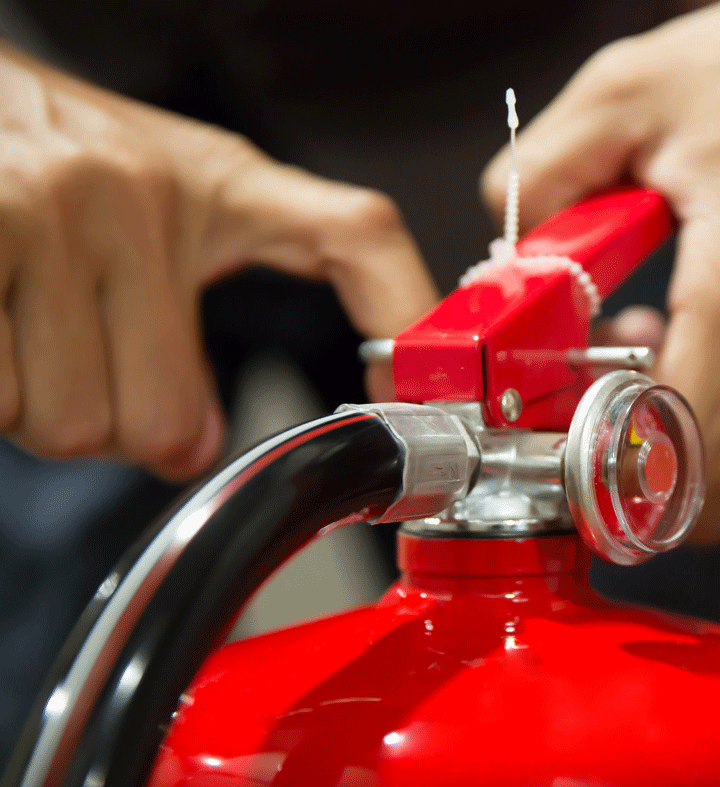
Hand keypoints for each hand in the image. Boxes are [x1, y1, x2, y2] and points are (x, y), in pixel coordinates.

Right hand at [0, 44, 436, 479]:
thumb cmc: (57, 155)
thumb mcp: (172, 200)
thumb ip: (201, 315)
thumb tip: (188, 448)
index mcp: (220, 182)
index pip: (356, 237)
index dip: (406, 314)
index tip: (430, 392)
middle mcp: (141, 191)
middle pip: (161, 426)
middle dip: (116, 420)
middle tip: (84, 350)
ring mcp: (51, 209)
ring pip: (70, 426)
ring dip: (41, 407)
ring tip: (29, 324)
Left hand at [484, 0, 719, 541]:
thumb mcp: (632, 88)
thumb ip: (544, 172)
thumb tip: (506, 251)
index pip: (666, 438)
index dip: (594, 457)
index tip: (556, 426)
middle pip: (698, 485)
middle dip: (623, 464)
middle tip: (588, 402)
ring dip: (676, 471)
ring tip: (645, 392)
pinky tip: (705, 413)